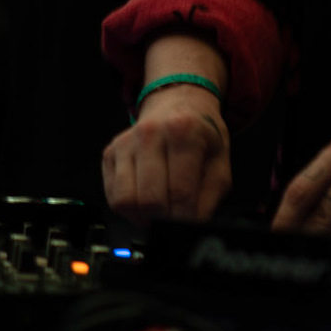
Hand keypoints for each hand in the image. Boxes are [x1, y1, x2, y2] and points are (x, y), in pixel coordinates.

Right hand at [102, 82, 230, 224]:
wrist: (177, 102)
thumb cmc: (200, 133)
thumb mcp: (220, 162)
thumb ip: (209, 198)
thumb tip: (192, 228)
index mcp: (183, 131)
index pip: (180, 191)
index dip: (184, 219)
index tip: (188, 227)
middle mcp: (150, 133)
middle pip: (149, 200)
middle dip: (164, 220)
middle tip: (175, 221)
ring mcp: (126, 143)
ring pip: (125, 201)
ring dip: (143, 217)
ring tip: (159, 212)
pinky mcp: (110, 153)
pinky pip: (113, 196)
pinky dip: (129, 208)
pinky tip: (145, 201)